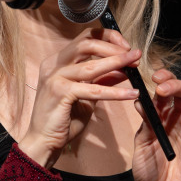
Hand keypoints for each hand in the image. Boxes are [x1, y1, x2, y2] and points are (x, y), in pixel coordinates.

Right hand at [18, 28, 140, 167]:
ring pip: (91, 64)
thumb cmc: (64, 119)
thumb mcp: (87, 96)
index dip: (107, 38)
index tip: (126, 46)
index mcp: (58, 62)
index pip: (84, 37)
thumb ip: (101, 80)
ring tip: (136, 65)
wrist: (45, 142)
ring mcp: (55, 77)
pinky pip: (93, 89)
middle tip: (134, 55)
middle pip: (87, 44)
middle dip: (114, 47)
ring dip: (117, 63)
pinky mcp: (60, 92)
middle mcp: (54, 64)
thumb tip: (122, 70)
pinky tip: (130, 94)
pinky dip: (115, 92)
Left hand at [131, 69, 180, 180]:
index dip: (162, 82)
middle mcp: (178, 120)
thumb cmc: (148, 168)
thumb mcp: (142, 142)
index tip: (153, 78)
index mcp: (162, 116)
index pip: (166, 93)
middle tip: (162, 85)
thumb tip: (141, 101)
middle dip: (174, 85)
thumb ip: (145, 123)